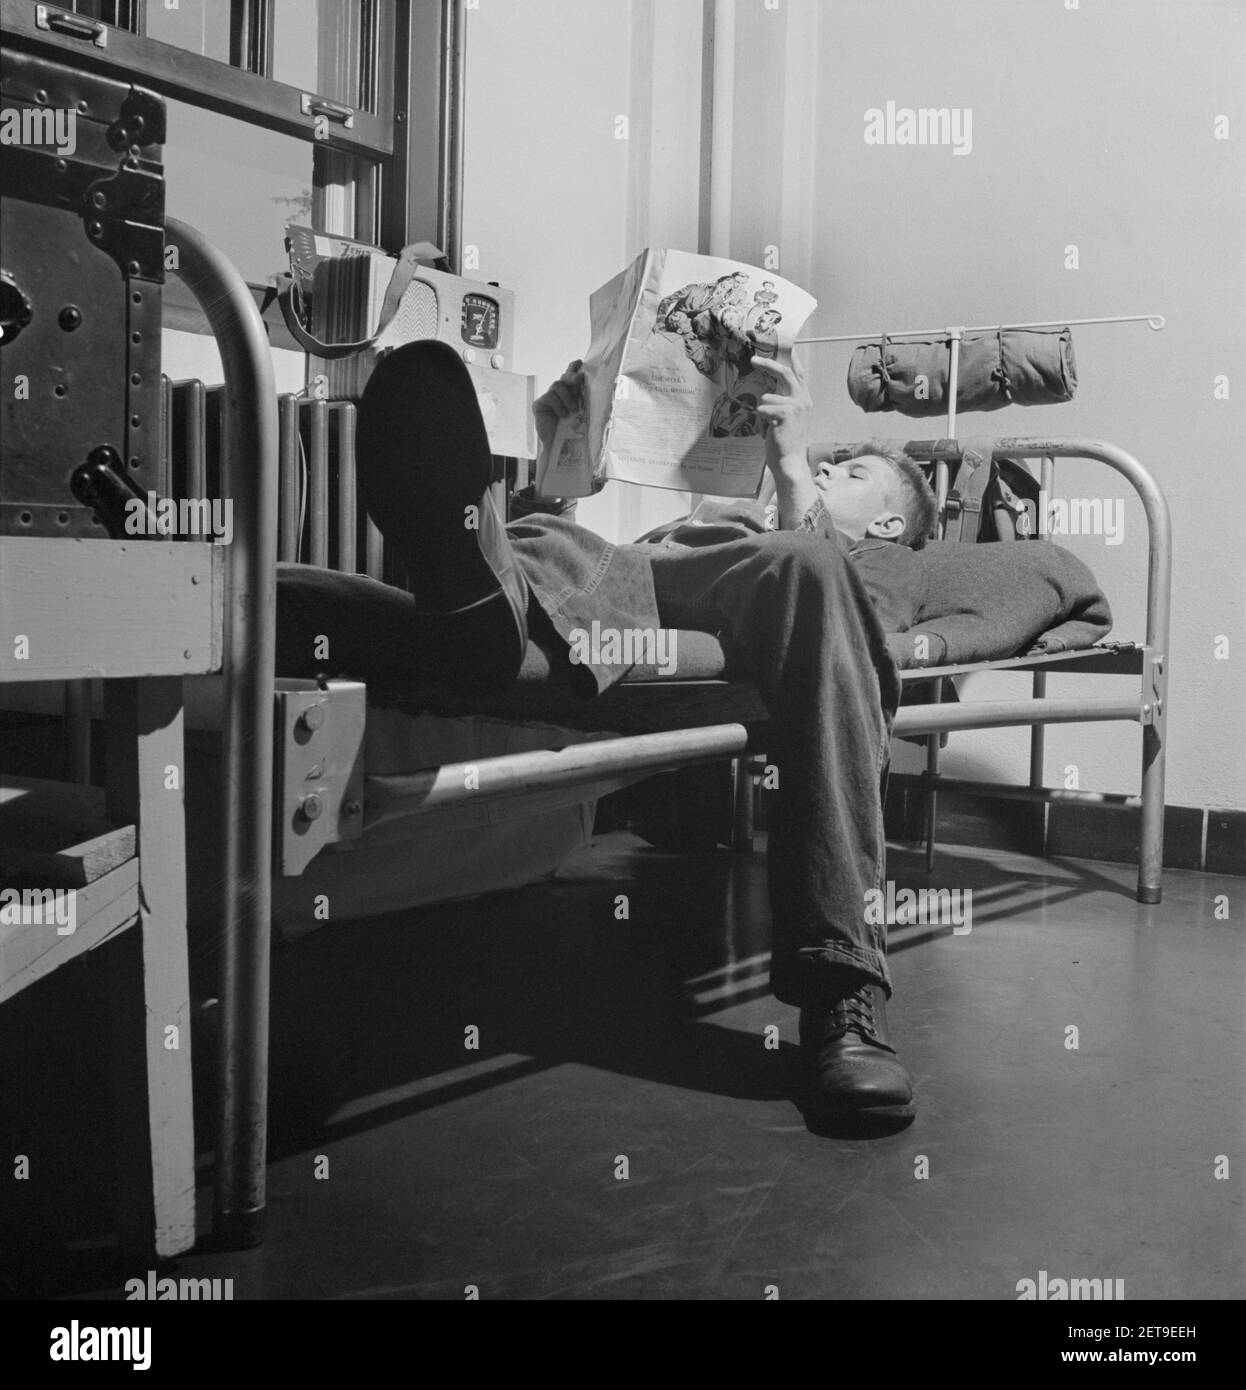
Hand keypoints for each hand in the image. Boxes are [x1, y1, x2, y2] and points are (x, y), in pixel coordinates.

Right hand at [533, 359, 584, 446]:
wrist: (558, 446)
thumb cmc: (572, 431)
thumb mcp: (582, 415)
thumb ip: (585, 402)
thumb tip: (599, 391)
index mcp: (570, 393)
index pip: (572, 376)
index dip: (574, 367)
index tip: (580, 362)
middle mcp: (559, 393)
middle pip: (565, 377)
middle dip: (573, 375)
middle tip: (580, 378)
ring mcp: (548, 397)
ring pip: (558, 384)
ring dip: (568, 397)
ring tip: (573, 410)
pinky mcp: (539, 404)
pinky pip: (550, 397)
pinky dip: (558, 405)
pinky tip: (562, 415)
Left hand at [752, 351, 811, 470]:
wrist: (790, 461)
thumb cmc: (785, 442)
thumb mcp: (785, 418)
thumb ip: (781, 402)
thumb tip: (765, 392)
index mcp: (803, 399)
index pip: (798, 372)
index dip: (791, 358)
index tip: (781, 346)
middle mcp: (803, 400)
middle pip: (785, 372)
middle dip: (768, 364)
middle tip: (752, 360)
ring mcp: (796, 406)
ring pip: (767, 397)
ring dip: (763, 413)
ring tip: (768, 428)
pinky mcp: (786, 414)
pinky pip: (763, 409)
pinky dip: (762, 421)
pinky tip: (768, 433)